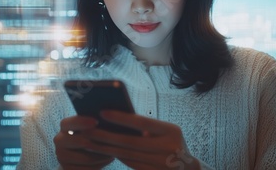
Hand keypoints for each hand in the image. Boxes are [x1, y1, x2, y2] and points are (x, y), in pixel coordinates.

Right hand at [53, 116, 113, 169]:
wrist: (84, 154)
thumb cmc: (93, 135)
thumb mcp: (92, 126)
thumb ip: (95, 122)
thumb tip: (107, 114)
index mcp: (64, 126)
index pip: (68, 123)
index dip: (81, 122)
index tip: (96, 122)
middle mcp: (59, 140)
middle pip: (77, 141)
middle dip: (96, 142)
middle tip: (111, 141)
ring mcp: (61, 156)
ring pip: (85, 158)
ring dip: (101, 155)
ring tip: (113, 151)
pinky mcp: (66, 169)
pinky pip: (85, 169)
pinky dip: (99, 165)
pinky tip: (107, 159)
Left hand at [83, 111, 200, 169]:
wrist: (187, 168)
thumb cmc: (170, 141)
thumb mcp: (164, 130)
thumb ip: (144, 127)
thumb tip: (114, 120)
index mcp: (171, 131)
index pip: (142, 122)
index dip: (121, 118)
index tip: (102, 112)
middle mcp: (168, 148)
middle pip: (131, 142)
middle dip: (106, 136)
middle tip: (87, 130)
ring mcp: (162, 164)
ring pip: (127, 155)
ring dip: (106, 148)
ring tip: (89, 141)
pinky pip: (130, 165)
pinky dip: (115, 156)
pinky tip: (102, 151)